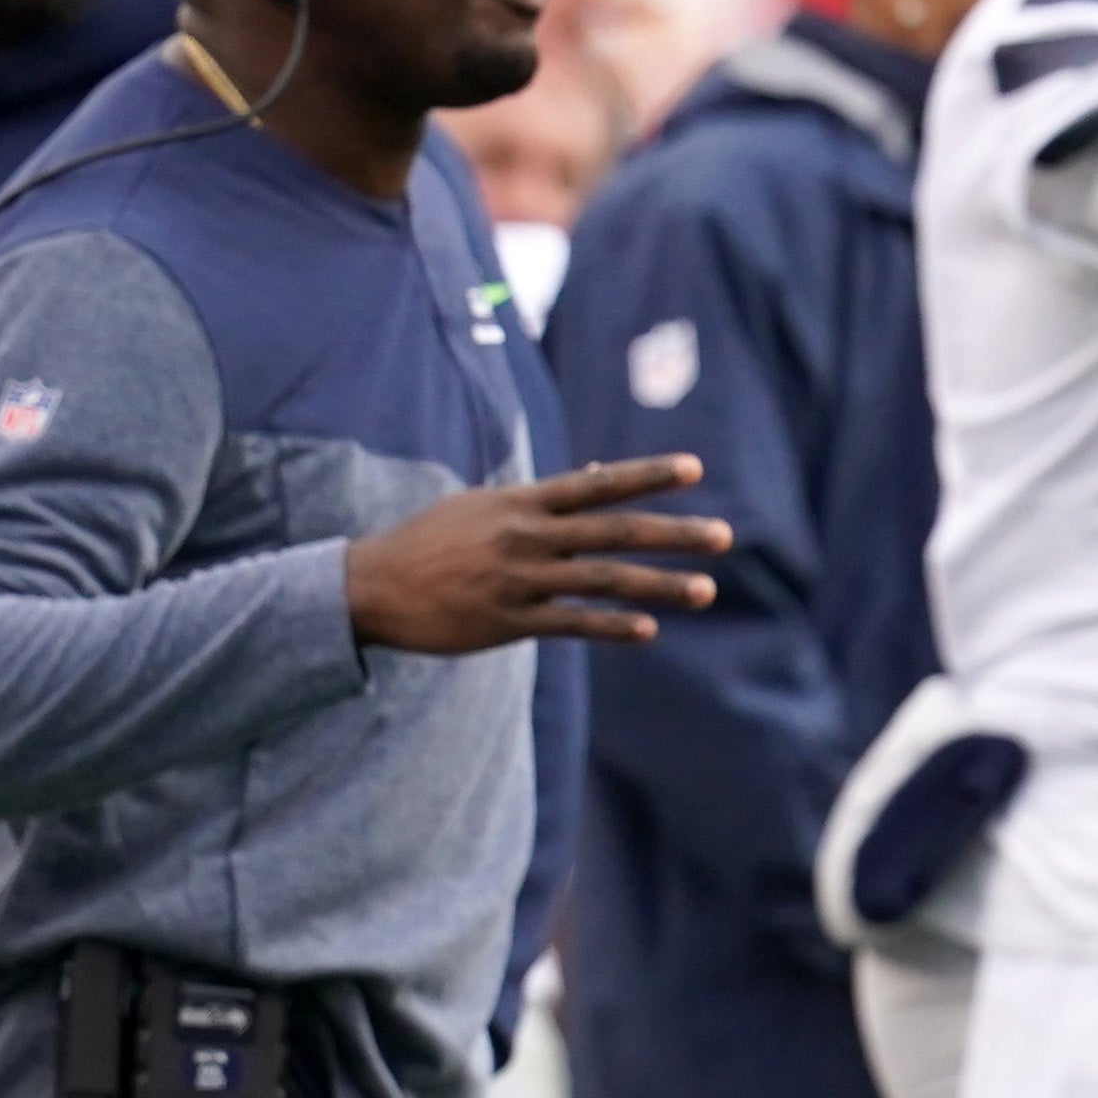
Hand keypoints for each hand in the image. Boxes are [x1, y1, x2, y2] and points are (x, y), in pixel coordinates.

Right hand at [341, 456, 725, 652]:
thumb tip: (603, 472)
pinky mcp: (507, 620)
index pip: (597, 484)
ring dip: (659, 585)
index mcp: (523, 503)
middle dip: (674, 533)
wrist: (372, 586)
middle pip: (614, 530)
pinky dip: (610, 626)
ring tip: (708, 590)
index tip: (695, 468)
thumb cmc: (435, 542)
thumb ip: (547, 497)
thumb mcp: (486, 506)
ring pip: (602, 579)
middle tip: (726, 535)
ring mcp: (518, 579)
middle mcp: (527, 536)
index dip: (647, 475)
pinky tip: (648, 629)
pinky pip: (569, 623)